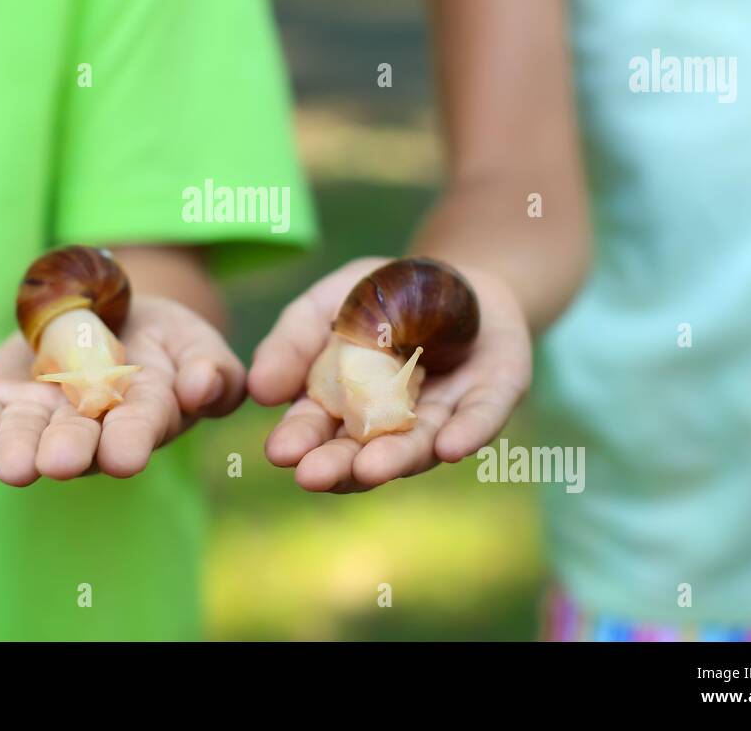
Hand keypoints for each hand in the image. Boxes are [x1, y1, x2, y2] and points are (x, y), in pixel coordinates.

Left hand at [0, 295, 244, 484]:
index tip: (124, 457)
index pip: (136, 429)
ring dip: (18, 450)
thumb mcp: (197, 342)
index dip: (129, 441)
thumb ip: (212, 368)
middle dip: (67, 450)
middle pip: (76, 440)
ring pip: (25, 436)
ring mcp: (39, 415)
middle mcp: (87, 426)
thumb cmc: (163, 342)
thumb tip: (201, 387)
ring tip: (13, 467)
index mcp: (143, 414)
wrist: (106, 312)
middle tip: (58, 462)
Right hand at [249, 257, 530, 492]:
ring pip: (419, 444)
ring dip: (395, 459)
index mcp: (345, 406)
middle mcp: (393, 423)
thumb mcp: (325, 304)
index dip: (301, 440)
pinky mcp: (493, 395)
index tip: (280, 451)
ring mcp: (443, 413)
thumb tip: (258, 390)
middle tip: (312, 476)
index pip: (319, 429)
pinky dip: (468, 432)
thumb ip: (291, 341)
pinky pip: (482, 417)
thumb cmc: (379, 295)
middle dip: (339, 465)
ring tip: (372, 468)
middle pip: (364, 452)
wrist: (456, 275)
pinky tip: (451, 447)